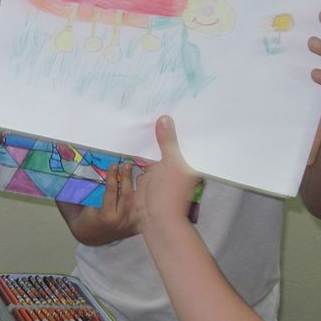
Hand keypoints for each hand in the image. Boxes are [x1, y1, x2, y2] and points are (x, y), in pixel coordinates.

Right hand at [57, 162, 138, 244]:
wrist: (90, 240)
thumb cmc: (81, 222)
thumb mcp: (72, 210)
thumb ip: (66, 197)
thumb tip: (60, 177)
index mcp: (105, 216)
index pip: (112, 192)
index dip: (113, 177)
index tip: (113, 165)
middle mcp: (119, 220)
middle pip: (128, 195)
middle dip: (127, 178)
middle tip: (126, 165)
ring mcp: (128, 224)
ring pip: (137, 202)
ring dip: (136, 186)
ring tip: (135, 172)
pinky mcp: (134, 226)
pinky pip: (140, 209)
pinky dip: (141, 197)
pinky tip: (140, 186)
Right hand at [136, 116, 199, 230]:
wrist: (155, 217)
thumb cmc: (170, 192)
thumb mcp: (171, 163)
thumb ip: (167, 141)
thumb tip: (165, 118)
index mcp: (188, 161)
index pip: (188, 139)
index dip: (184, 124)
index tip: (179, 105)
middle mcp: (176, 164)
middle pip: (170, 142)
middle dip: (164, 129)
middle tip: (158, 104)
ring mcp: (161, 169)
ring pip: (155, 149)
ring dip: (150, 138)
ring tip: (145, 114)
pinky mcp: (146, 174)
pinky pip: (142, 158)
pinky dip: (138, 148)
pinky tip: (133, 132)